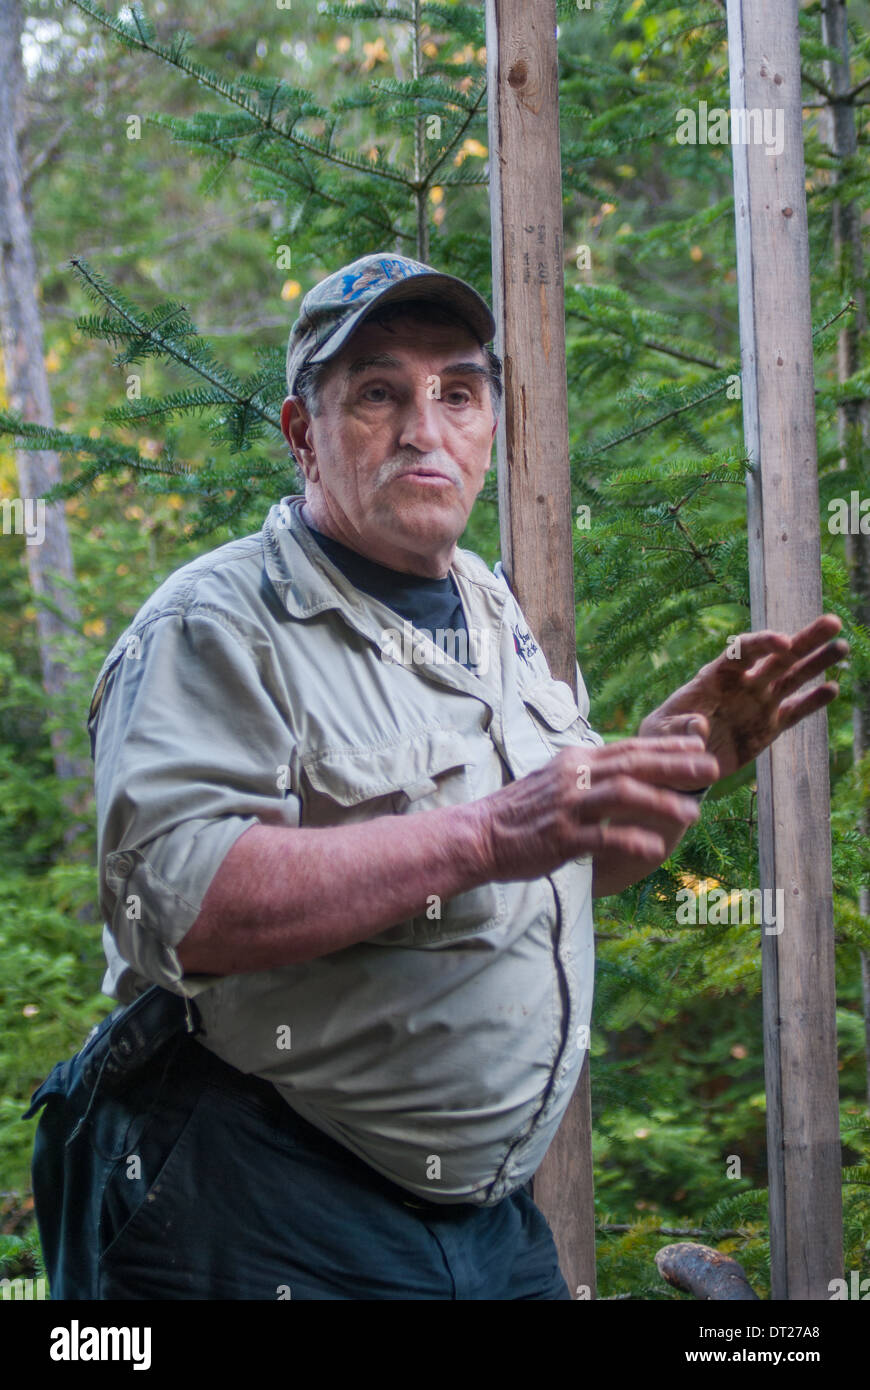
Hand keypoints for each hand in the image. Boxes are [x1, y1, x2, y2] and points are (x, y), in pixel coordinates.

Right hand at [476, 736, 719, 882]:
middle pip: (633, 763)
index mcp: (576, 761)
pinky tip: (654, 848)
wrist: (480, 835)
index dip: (665, 745)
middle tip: (710, 768)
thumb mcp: (556, 780)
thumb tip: (625, 771)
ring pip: (622, 794)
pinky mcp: (561, 837)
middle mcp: (574, 777)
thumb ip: (590, 774)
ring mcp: (568, 806)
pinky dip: (630, 840)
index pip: (628, 747)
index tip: (698, 744)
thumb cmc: (521, 812)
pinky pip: (601, 837)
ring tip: (692, 813)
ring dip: (661, 802)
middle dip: (675, 765)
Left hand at [637, 615, 848, 781]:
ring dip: (816, 663)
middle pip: (777, 657)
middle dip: (804, 640)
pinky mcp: (768, 726)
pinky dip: (812, 702)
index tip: (784, 642)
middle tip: (832, 622)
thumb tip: (700, 727)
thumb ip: (681, 727)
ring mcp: (758, 704)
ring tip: (842, 646)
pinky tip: (832, 688)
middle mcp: (742, 684)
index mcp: (715, 677)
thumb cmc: (663, 737)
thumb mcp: (662, 732)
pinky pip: (794, 712)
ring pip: (792, 679)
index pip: (743, 652)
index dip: (763, 643)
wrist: (675, 760)